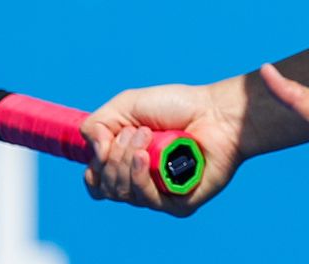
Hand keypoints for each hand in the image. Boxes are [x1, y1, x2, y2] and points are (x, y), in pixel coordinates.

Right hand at [81, 82, 242, 216]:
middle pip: (106, 187)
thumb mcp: (126, 105)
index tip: (107, 142)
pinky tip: (146, 157)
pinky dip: (140, 176)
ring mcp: (159, 194)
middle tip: (139, 131)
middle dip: (115, 155)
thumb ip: (96, 126)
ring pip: (123, 193)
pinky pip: (147, 200)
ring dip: (128, 160)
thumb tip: (93, 155)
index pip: (96, 183)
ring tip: (148, 136)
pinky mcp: (178, 204)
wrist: (215, 111)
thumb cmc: (176, 106)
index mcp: (128, 163)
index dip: (95, 167)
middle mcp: (141, 183)